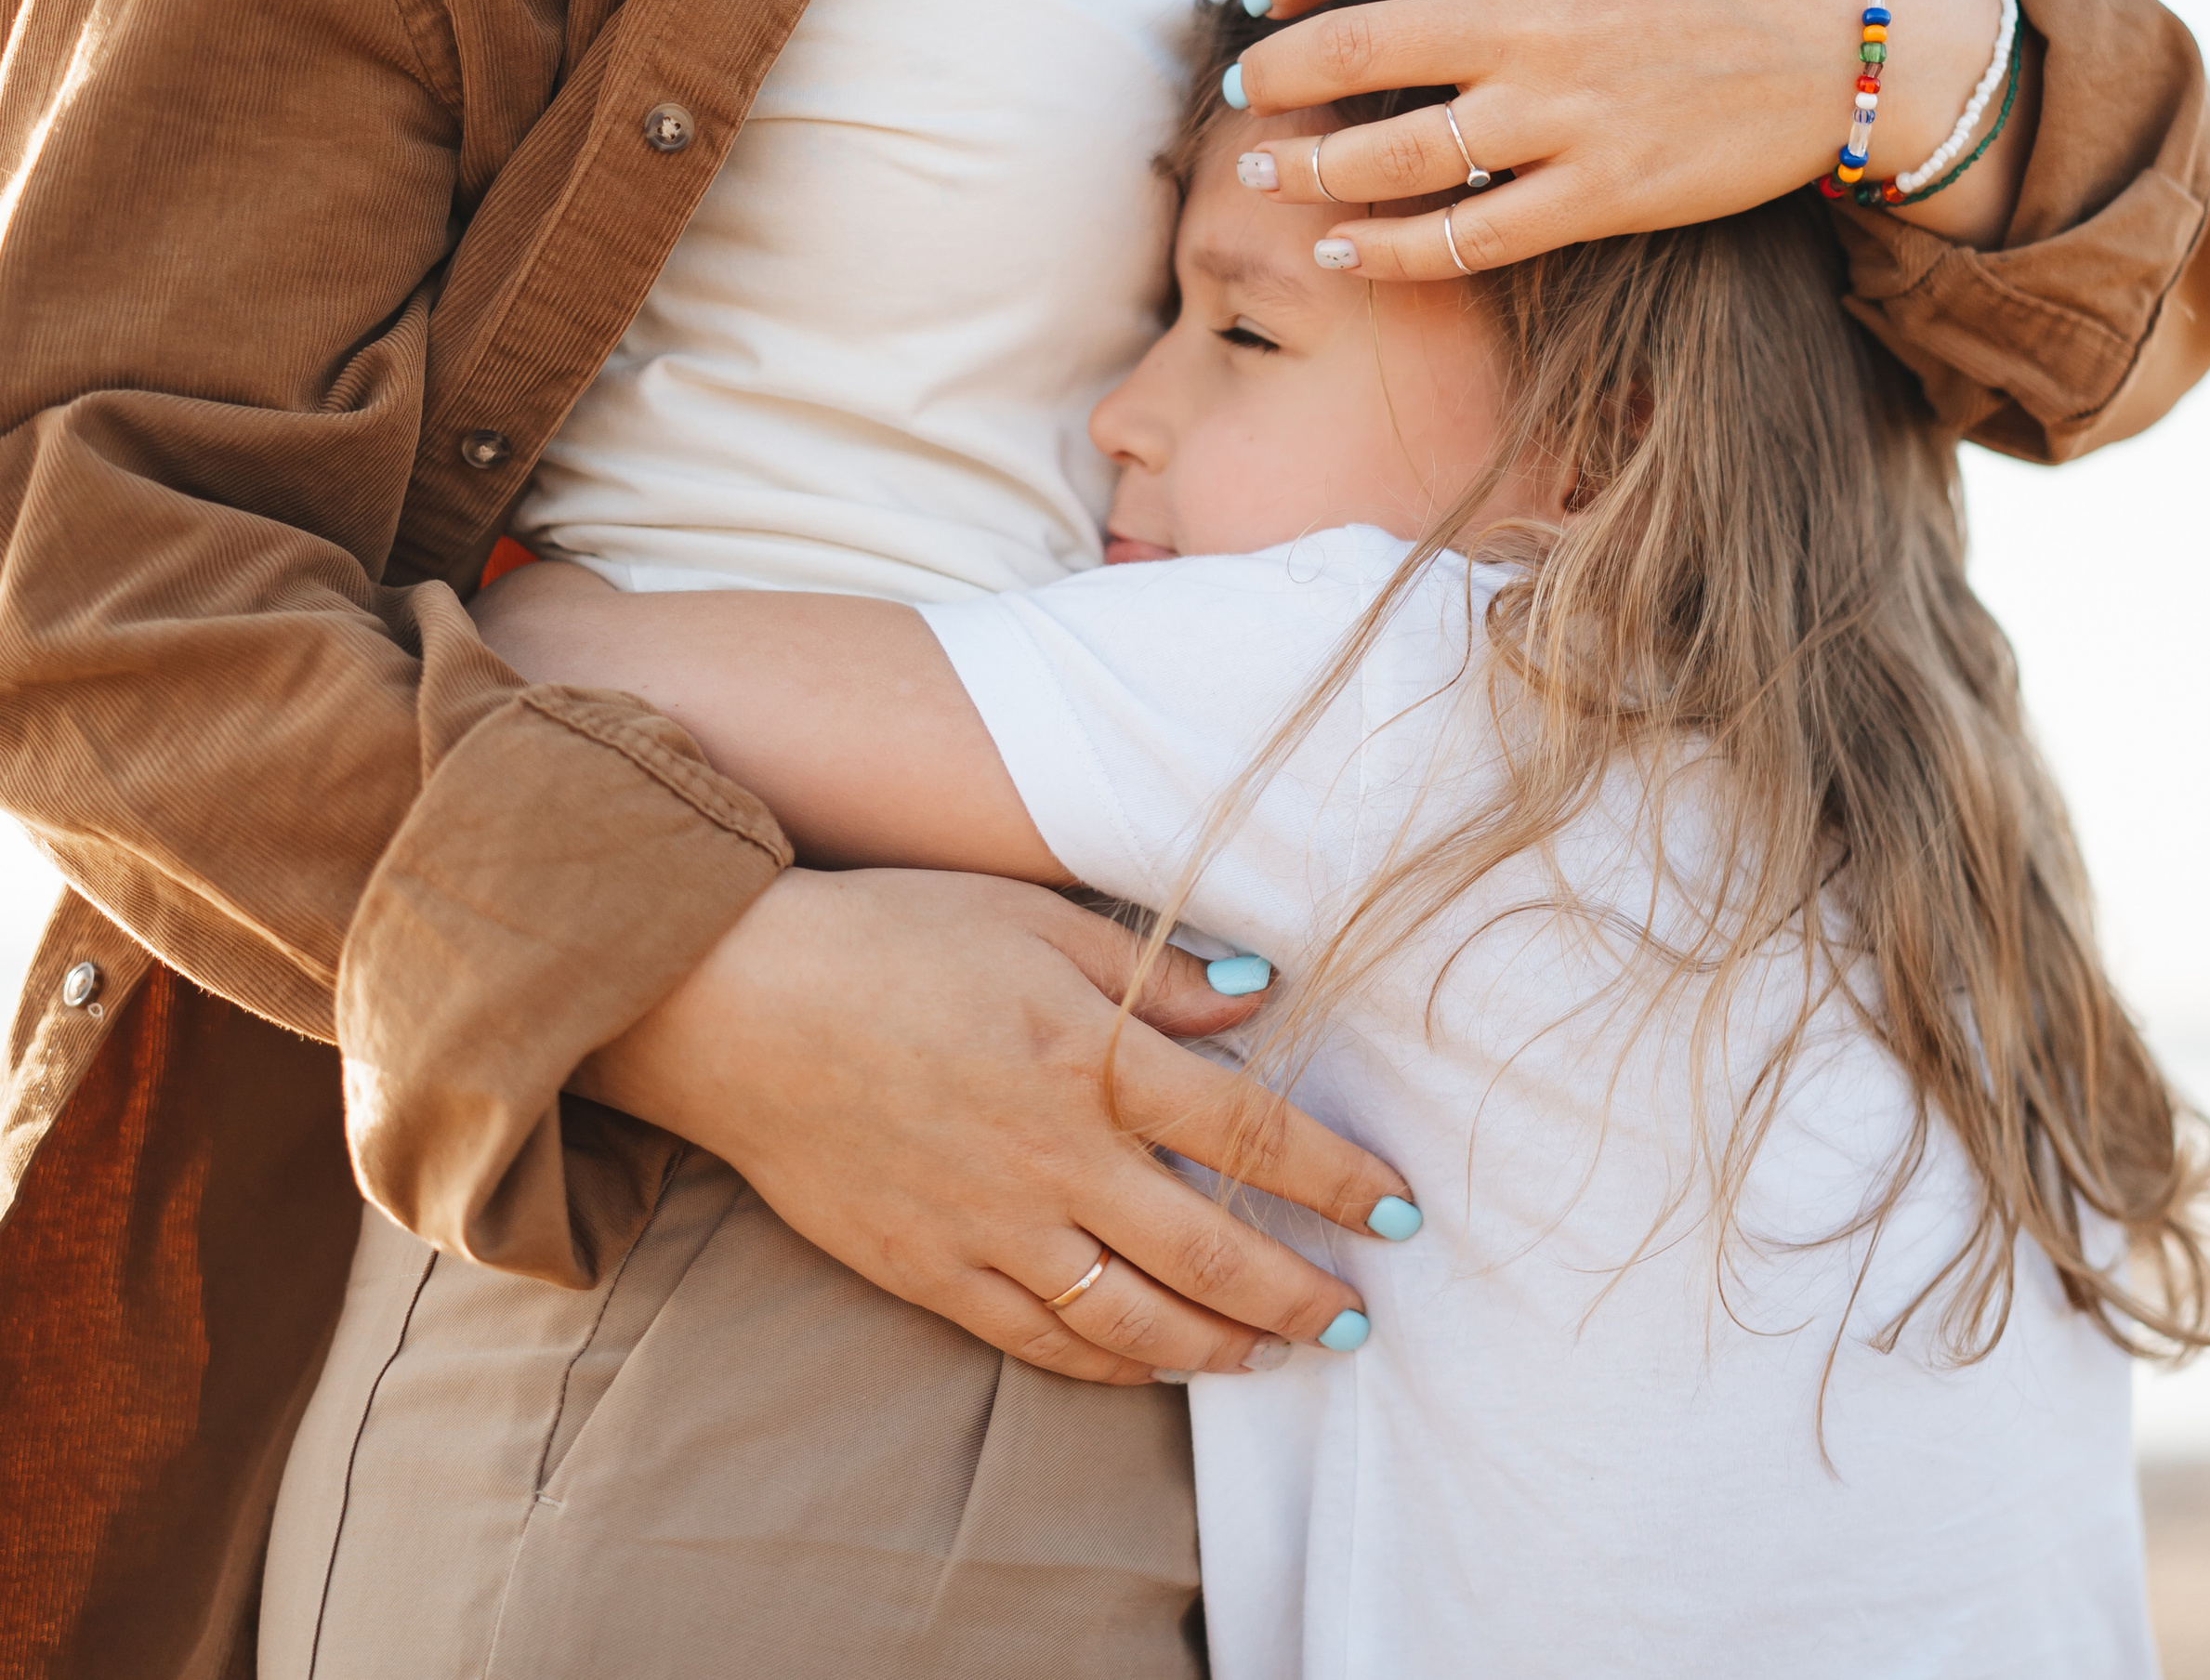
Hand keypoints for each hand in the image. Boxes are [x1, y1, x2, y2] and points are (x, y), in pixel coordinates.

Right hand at [578, 866, 1406, 1386]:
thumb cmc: (889, 935)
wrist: (738, 1003)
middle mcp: (1051, 1156)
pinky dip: (1114, 1364)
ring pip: (1134, 1318)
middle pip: (1209, 1247)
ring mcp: (989, 1226)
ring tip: (1278, 1352)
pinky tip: (1158, 1362)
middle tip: (1358, 1315)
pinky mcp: (931, 1271)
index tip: (1396, 1210)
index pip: (1247, 1131)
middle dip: (1299, 1289)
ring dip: (1221, 1343)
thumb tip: (1258, 1002)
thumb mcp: (1031, 919)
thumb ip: (1150, 976)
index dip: (1334, 1177)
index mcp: (1085, 1056)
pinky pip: (1042, 1340)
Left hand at [1231, 0, 2035, 276]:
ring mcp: (1562, 112)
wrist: (1861, 27)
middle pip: (1346, 50)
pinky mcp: (1603, 195)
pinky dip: (1387, 248)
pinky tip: (1343, 247)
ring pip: (1385, 155)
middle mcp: (1527, 17)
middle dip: (1273, 74)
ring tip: (1264, 170)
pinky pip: (1465, 237)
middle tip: (1246, 87)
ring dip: (1304, 167)